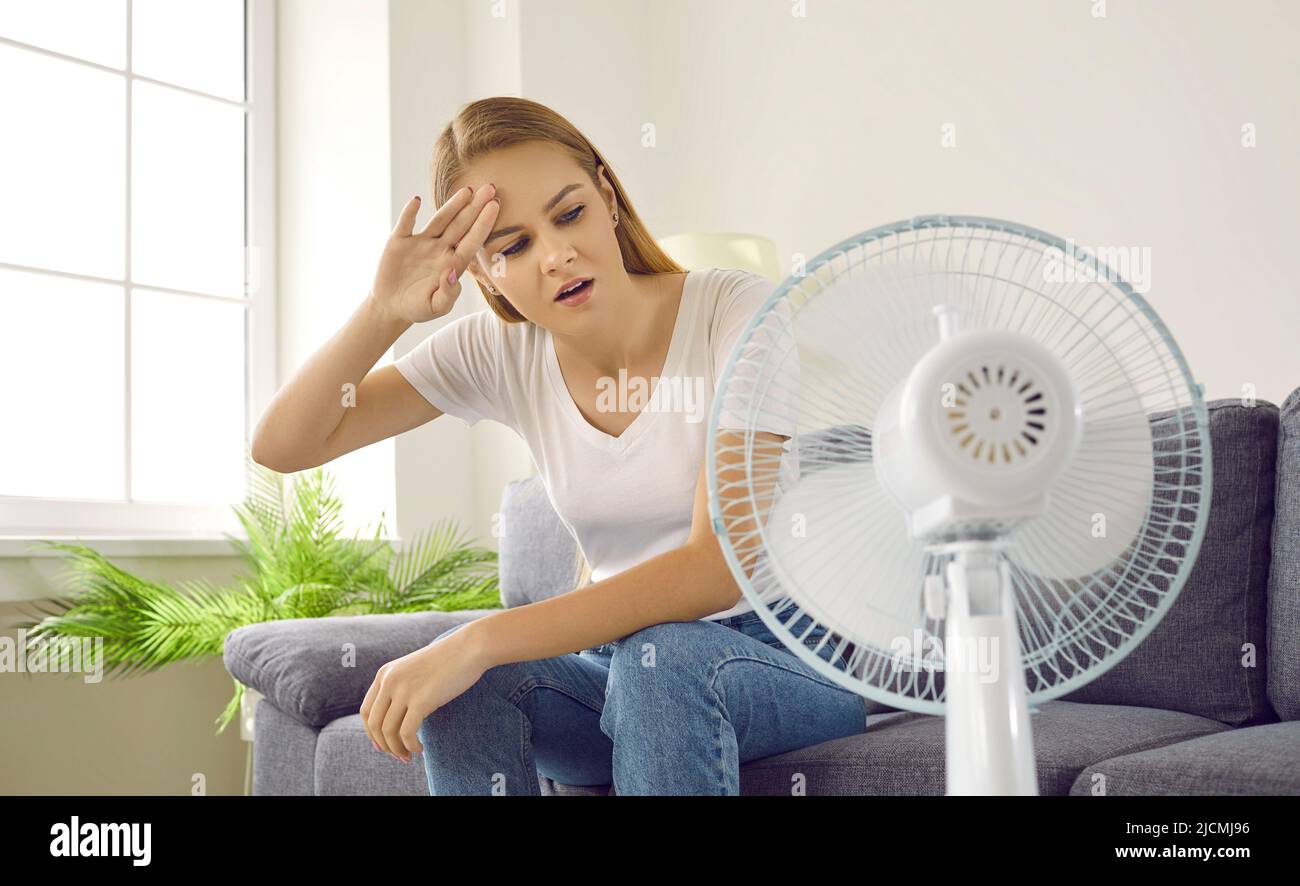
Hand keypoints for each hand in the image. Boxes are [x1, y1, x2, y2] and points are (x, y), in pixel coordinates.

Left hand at [359, 622, 489, 763]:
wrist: (469, 647)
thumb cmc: (447, 661)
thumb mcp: (414, 671)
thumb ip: (400, 689)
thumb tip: (394, 721)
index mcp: (384, 674)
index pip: (366, 712)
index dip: (372, 734)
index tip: (384, 746)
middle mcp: (389, 681)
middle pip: (375, 725)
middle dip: (385, 746)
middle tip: (399, 756)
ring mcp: (404, 690)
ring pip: (389, 732)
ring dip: (398, 749)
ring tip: (410, 756)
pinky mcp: (421, 700)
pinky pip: (406, 733)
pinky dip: (411, 746)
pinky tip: (421, 748)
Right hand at [369, 184, 500, 325]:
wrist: (391, 307)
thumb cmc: (418, 308)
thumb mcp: (436, 307)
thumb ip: (448, 294)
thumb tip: (453, 273)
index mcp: (453, 263)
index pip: (472, 240)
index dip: (483, 224)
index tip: (495, 206)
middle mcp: (440, 249)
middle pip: (461, 225)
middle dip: (475, 207)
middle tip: (490, 188)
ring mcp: (421, 243)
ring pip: (439, 220)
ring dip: (452, 205)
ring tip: (467, 190)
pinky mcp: (399, 241)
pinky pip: (406, 223)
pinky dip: (410, 212)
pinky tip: (416, 201)